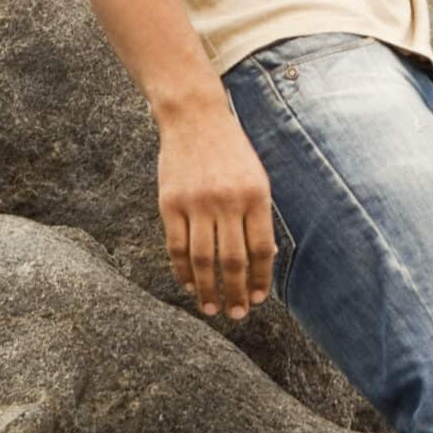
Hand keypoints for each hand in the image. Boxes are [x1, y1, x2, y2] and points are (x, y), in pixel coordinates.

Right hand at [156, 99, 276, 320]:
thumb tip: (263, 260)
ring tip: (211, 308)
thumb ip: (258, 216)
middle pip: (232, 261)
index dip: (260, 279)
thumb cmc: (232, 153)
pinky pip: (176, 246)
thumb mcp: (256, 179)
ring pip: (203, 259)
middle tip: (236, 314)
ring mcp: (196, 203)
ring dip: (207, 289)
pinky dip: (183, 270)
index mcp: (256, 196)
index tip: (259, 299)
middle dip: (235, 293)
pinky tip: (189, 284)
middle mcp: (227, 202)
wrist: (195, 119)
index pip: (261, 250)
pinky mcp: (169, 203)